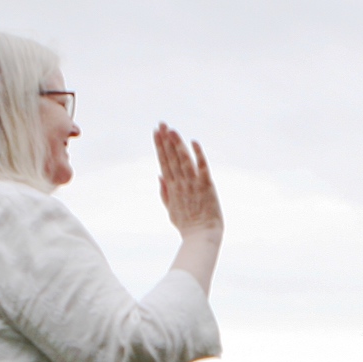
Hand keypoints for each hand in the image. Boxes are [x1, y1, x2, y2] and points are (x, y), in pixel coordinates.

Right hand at [155, 124, 221, 238]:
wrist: (201, 237)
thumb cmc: (188, 226)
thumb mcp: (171, 210)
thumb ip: (164, 192)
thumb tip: (159, 175)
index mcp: (172, 188)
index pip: (164, 163)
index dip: (159, 147)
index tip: (155, 133)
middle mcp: (181, 184)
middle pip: (171, 158)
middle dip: (165, 140)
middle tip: (161, 124)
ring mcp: (193, 184)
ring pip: (183, 160)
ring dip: (177, 144)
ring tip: (171, 129)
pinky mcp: (207, 187)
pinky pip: (202, 168)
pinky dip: (198, 155)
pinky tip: (193, 142)